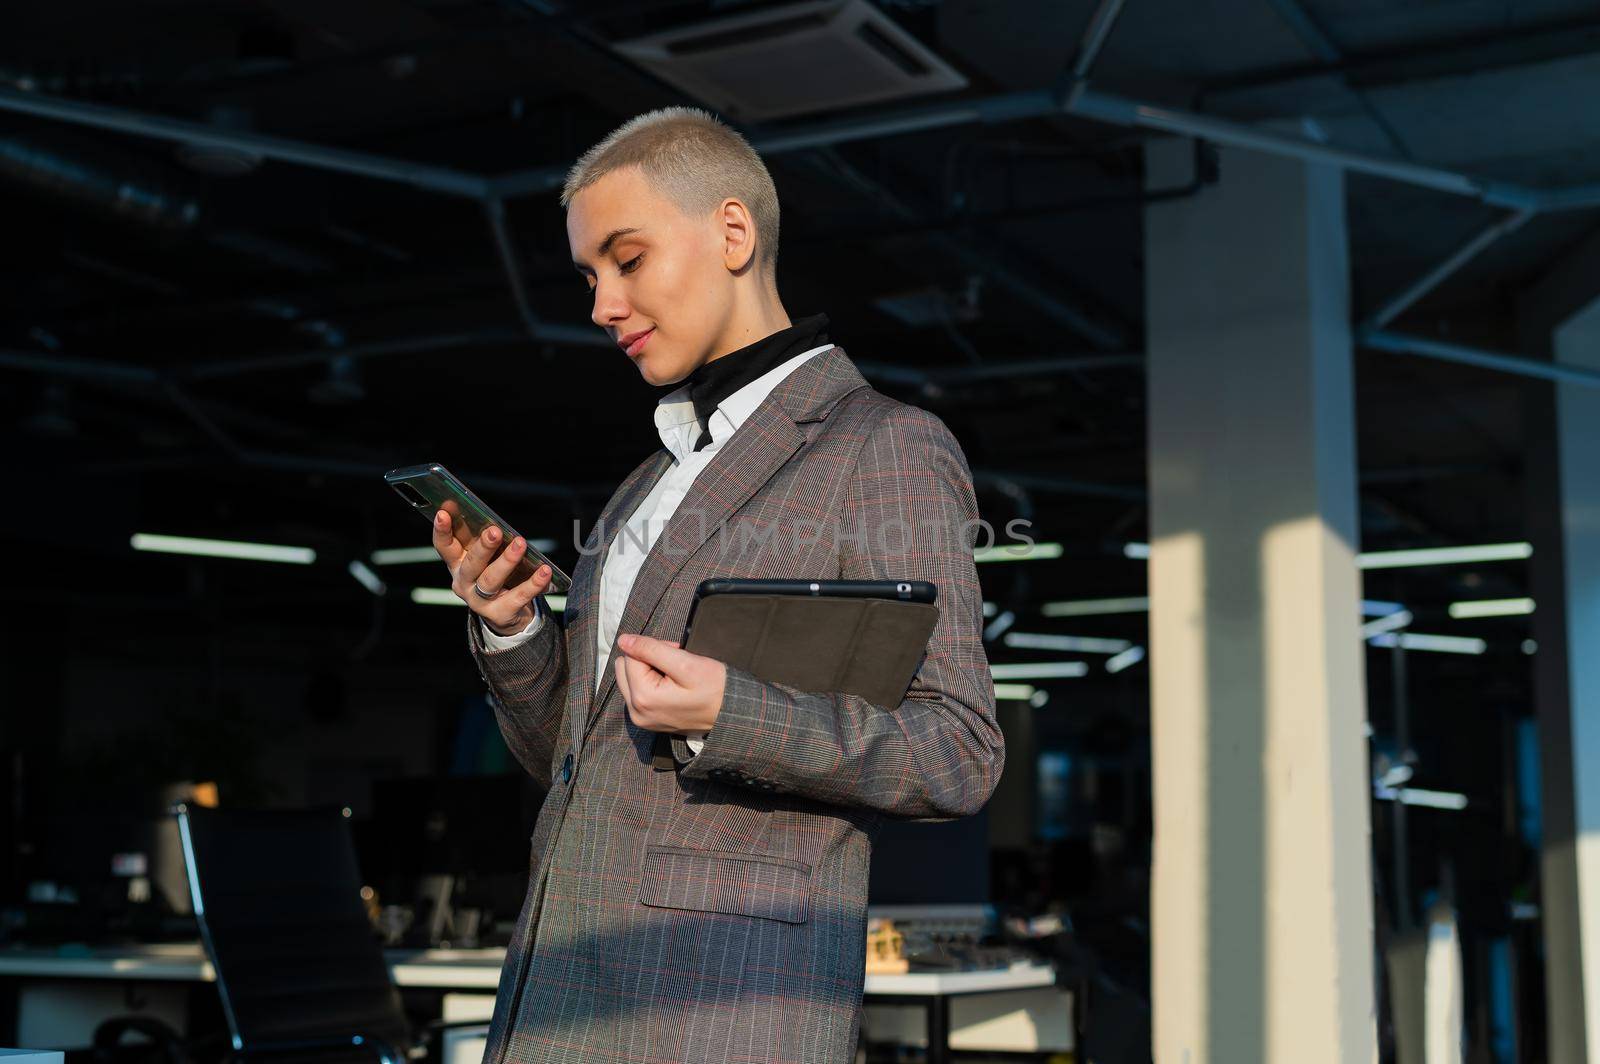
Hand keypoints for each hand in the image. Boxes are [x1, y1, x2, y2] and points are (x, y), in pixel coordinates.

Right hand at [432, 509, 553, 634]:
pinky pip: (518, 596)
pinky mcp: (499, 614)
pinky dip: (533, 583)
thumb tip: (495, 522)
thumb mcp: (484, 559)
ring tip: (521, 544)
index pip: (445, 547)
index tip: (443, 513)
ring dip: (507, 561)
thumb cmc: (493, 575)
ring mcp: (479, 601)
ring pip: (491, 580)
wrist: (505, 616)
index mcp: (457, 565)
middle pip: (472, 564)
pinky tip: (545, 571)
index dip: (442, 531)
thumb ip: (484, 543)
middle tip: (495, 531)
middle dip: (483, 547)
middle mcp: (464, 583)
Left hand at [613, 634, 726, 735]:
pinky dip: (650, 684)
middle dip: (647, 659)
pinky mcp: (646, 720)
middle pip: (624, 668)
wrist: (729, 714)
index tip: (676, 652)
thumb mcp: (685, 663)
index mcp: (643, 697)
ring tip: (673, 675)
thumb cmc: (713, 688)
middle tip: (674, 663)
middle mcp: (636, 711)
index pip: (631, 656)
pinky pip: (636, 693)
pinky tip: (671, 686)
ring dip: (648, 671)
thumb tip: (623, 640)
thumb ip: (651, 649)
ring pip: (628, 679)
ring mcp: (640, 718)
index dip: (654, 648)